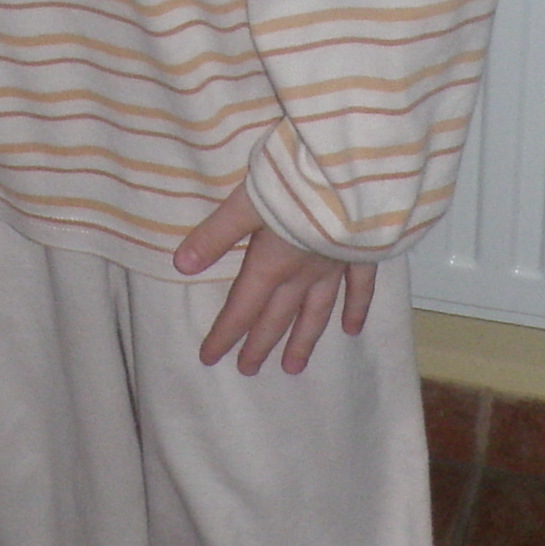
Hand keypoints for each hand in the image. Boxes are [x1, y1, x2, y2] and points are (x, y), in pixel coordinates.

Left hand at [176, 184, 376, 376]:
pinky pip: (360, 288)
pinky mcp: (362, 253)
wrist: (356, 176)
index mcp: (271, 264)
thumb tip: (182, 266)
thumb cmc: (298, 184)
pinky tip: (352, 330)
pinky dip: (356, 309)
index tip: (210, 359)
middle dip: (259, 344)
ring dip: (302, 340)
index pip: (242, 307)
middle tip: (248, 370)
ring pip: (316, 311)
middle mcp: (302, 273)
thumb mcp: (246, 203)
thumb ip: (216, 235)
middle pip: (276, 316)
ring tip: (293, 367)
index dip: (224, 333)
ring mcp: (335, 266)